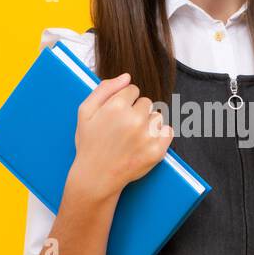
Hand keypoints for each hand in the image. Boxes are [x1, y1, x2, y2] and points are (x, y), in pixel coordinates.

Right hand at [69, 73, 173, 201]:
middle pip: (146, 102)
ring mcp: (147, 136)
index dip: (124, 101)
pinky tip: (145, 143)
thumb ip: (104, 89)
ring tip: (132, 138)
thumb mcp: (85, 112)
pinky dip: (160, 136)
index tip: (116, 115)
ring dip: (148, 124)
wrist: (96, 177)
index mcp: (116, 106)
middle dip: (136, 112)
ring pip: (156, 116)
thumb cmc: (90, 144)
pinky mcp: (157, 151)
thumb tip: (127, 77)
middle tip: (123, 129)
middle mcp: (133, 119)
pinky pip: (168, 131)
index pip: (133, 89)